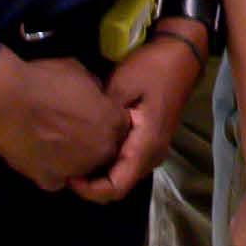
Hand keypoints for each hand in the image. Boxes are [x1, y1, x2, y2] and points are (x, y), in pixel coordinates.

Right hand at [0, 52, 130, 191]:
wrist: (6, 98)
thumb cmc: (44, 79)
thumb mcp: (79, 72)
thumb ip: (94, 90)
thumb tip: (94, 97)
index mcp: (112, 122)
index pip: (120, 126)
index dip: (105, 118)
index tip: (90, 112)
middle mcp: (101, 151)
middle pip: (104, 150)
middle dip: (93, 140)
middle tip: (70, 127)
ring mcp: (76, 169)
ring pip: (82, 167)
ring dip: (73, 157)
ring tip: (52, 140)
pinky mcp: (50, 180)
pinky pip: (56, 177)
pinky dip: (50, 168)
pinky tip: (37, 153)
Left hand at [70, 30, 203, 201]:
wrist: (180, 55)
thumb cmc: (152, 69)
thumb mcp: (122, 86)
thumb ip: (103, 115)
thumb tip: (80, 135)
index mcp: (146, 146)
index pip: (117, 186)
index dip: (91, 190)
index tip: (68, 177)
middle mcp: (151, 155)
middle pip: (119, 187)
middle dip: (91, 186)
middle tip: (64, 169)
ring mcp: (152, 149)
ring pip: (123, 176)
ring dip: (99, 175)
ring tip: (73, 160)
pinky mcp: (149, 141)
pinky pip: (126, 163)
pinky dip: (107, 163)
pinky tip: (89, 148)